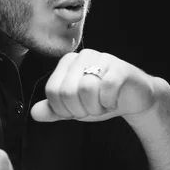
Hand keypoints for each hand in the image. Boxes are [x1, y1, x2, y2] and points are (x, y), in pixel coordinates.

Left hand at [31, 49, 167, 122]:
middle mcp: (83, 56)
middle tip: (93, 108)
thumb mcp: (74, 107)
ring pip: (86, 90)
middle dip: (80, 110)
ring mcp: (103, 59)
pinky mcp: (120, 68)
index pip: (52, 91)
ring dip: (95, 107)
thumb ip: (54, 110)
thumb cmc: (101, 100)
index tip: (77, 110)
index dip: (63, 109)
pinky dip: (109, 103)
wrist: (134, 99)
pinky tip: (113, 101)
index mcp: (67, 62)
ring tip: (103, 105)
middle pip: (67, 92)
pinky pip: (106, 89)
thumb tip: (34, 113)